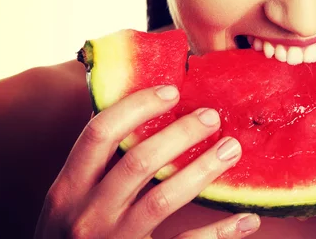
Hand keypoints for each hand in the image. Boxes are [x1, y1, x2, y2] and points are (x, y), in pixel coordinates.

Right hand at [34, 85, 259, 238]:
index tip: (171, 90)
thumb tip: (142, 111)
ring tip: (232, 148)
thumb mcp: (70, 200)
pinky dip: (220, 232)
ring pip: (164, 199)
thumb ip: (98, 165)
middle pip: (139, 162)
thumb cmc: (72, 235)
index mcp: (68, 189)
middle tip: (211, 116)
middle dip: (180, 133)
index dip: (137, 106)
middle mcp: (88, 215)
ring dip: (203, 169)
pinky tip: (246, 218)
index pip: (100, 134)